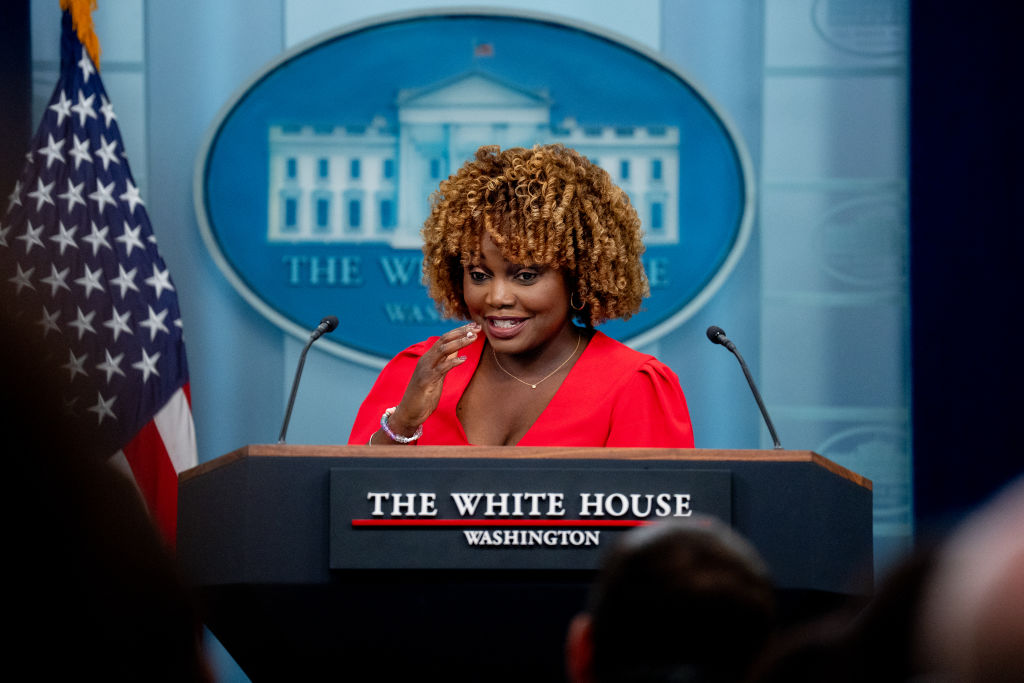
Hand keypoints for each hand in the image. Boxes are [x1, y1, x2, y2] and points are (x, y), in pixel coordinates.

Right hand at [384, 322, 480, 439]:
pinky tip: (464, 359)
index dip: (459, 331)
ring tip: (473, 338)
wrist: (409, 412)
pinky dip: (453, 362)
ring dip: (459, 342)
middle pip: (444, 340)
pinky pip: (441, 368)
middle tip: (476, 327)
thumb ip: (445, 361)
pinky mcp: (426, 381)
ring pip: (443, 350)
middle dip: (460, 332)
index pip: (445, 338)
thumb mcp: (438, 374)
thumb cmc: (424, 394)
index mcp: (429, 357)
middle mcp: (426, 360)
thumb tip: (457, 348)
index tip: (474, 326)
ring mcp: (425, 369)